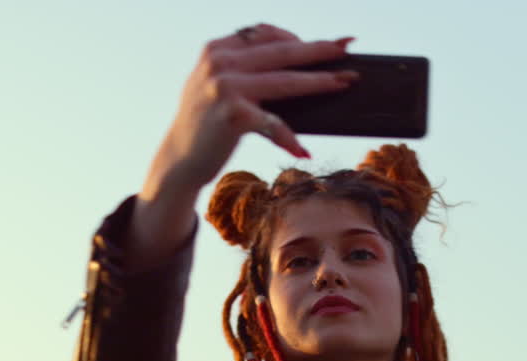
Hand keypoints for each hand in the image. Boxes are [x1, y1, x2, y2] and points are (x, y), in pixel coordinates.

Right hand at [149, 23, 357, 193]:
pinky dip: (289, 139)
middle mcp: (220, 63)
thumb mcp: (217, 84)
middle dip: (320, 50)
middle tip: (347, 47)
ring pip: (285, 81)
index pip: (265, 34)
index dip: (299, 36)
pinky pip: (273, 124)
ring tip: (343, 82)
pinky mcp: (232, 115)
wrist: (180, 159)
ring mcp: (224, 87)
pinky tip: (302, 151)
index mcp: (217, 49)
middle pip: (283, 52)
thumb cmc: (207, 123)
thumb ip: (244, 66)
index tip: (327, 42)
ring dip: (319, 82)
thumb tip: (295, 58)